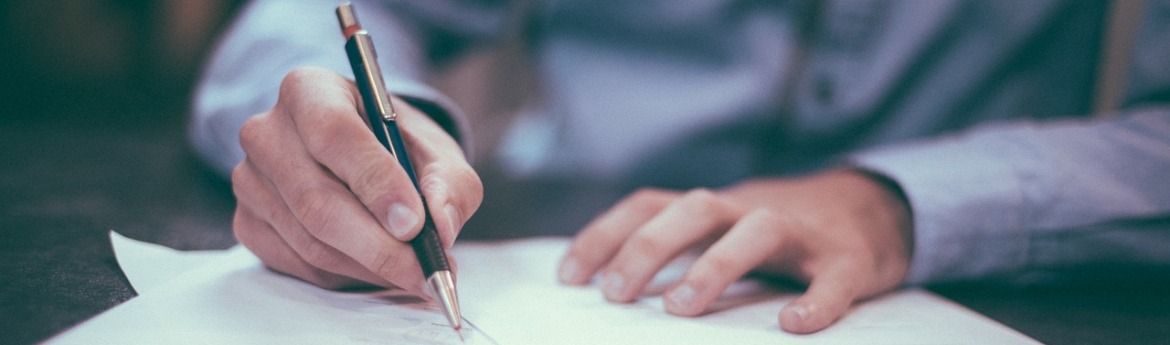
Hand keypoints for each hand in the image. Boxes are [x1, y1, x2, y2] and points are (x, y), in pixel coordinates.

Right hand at [231, 67, 481, 292]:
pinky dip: (346, 276)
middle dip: (379, 246)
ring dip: (370, 267)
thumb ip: (449, 183)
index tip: (414, 223)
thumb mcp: (437, 151)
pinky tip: (378, 268)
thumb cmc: (398, 147)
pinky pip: (299, 264)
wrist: (362, 157)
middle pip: (317, 200)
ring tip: (414, 273)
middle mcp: (267, 131)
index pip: (334, 133)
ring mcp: (250, 180)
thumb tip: (440, 225)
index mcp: (310, 90)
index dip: (375, 181)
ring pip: (310, 241)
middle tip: (425, 270)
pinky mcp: (247, 223)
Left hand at [558, 169, 911, 333]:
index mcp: (714, 208)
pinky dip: (816, 300)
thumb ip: (678, 250)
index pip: (649, 205)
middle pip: (695, 209)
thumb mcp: (723, 230)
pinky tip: (794, 325)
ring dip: (715, 265)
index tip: (569, 277)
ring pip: (757, 230)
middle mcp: (751, 210)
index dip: (605, 235)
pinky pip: (833, 277)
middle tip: (616, 294)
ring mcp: (802, 232)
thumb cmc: (780, 233)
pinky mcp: (849, 258)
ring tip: (681, 308)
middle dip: (649, 247)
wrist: (874, 208)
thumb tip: (611, 288)